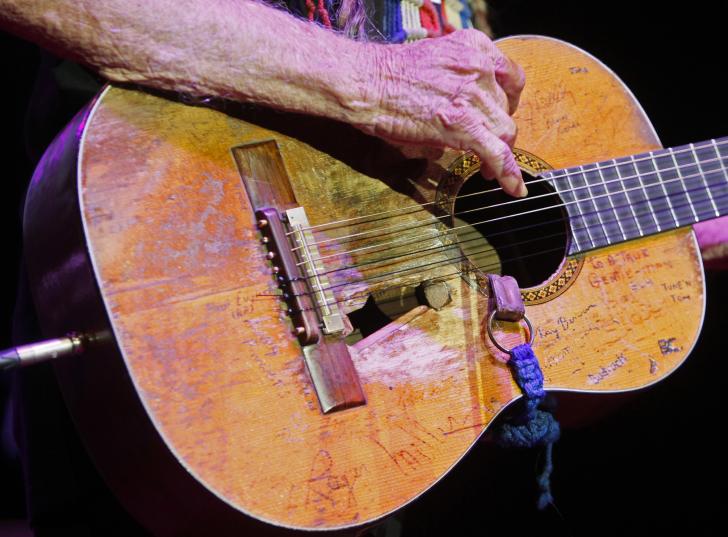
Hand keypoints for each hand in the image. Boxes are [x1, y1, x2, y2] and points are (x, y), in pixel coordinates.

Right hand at [359, 30, 526, 196]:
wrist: (366, 82)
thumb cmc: (387, 75)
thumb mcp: (433, 62)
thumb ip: (454, 80)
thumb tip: (456, 112)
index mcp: (473, 47)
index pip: (509, 76)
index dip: (508, 100)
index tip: (500, 114)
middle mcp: (479, 69)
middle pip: (506, 107)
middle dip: (499, 129)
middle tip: (488, 146)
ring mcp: (473, 97)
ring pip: (505, 132)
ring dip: (501, 153)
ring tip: (488, 170)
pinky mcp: (463, 125)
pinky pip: (497, 153)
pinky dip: (508, 173)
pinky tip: (513, 189)